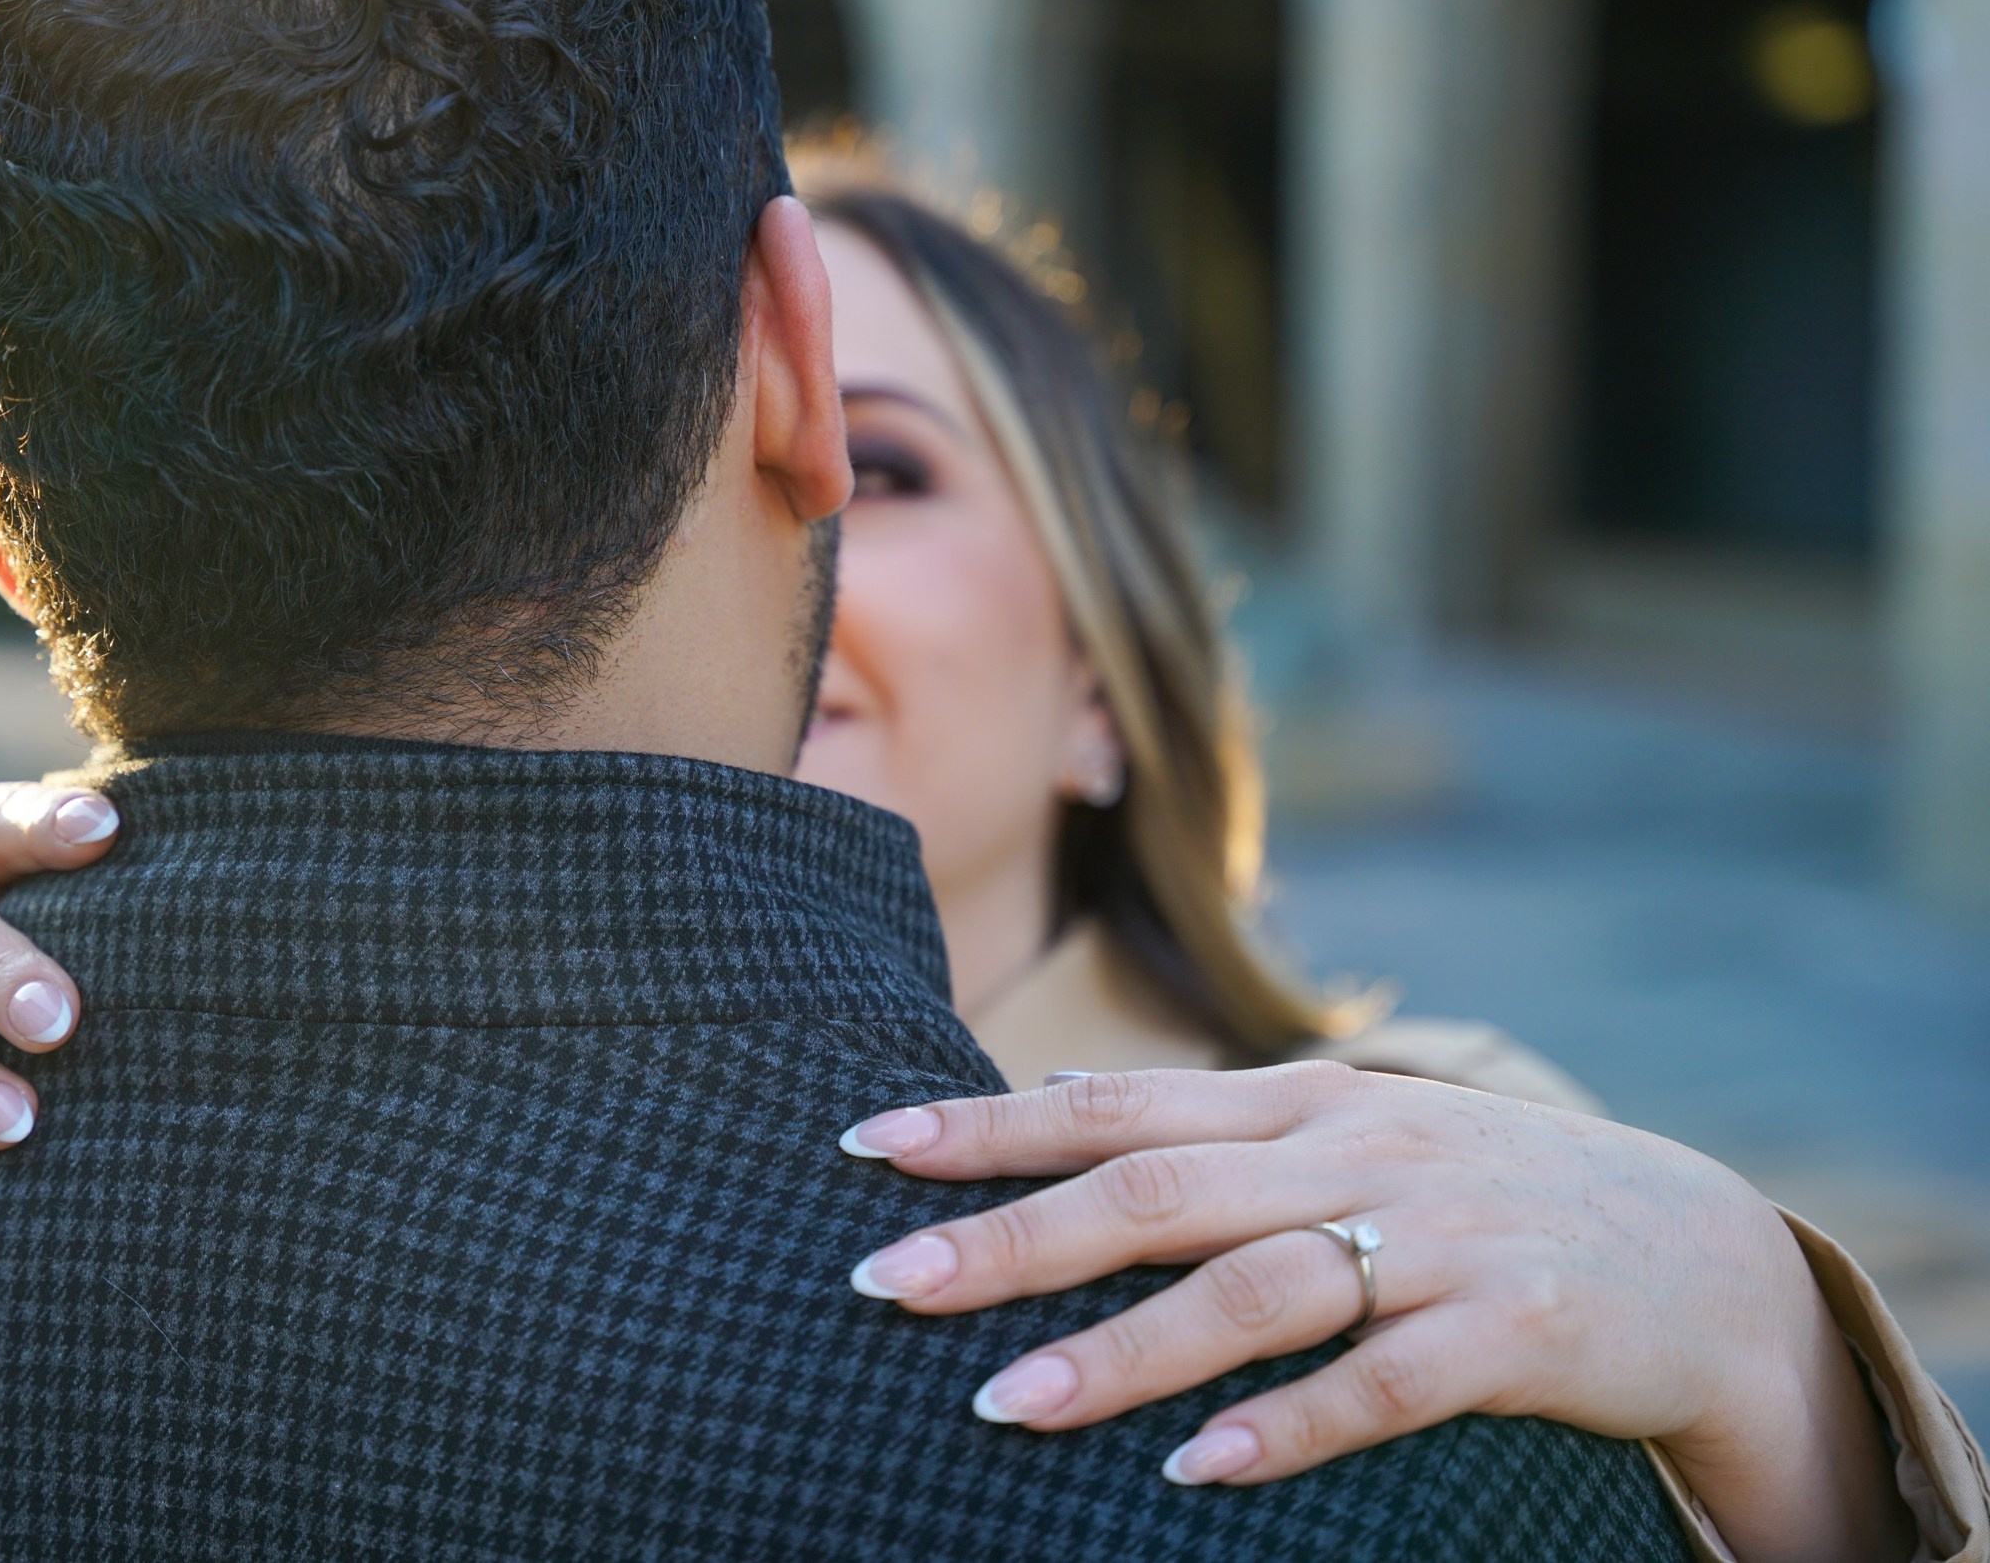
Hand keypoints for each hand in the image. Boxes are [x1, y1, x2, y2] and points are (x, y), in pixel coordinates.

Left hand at [840, 1064, 1913, 1562]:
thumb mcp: (1345, 1125)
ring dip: (1122, 1349)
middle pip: (1156, 1189)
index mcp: (1300, 1101)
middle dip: (1010, 1237)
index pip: (1115, 1104)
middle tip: (881, 1282)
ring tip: (1002, 1403)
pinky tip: (1192, 1471)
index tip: (865, 1146)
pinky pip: (1382, 1385)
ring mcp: (1433, 1239)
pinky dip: (1285, 1427)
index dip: (986, 1124)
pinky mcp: (1509, 1332)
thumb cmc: (1476, 1188)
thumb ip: (1205, 1117)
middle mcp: (1353, 1153)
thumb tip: (1057, 1090)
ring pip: (1254, 1289)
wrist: (1696, 1251)